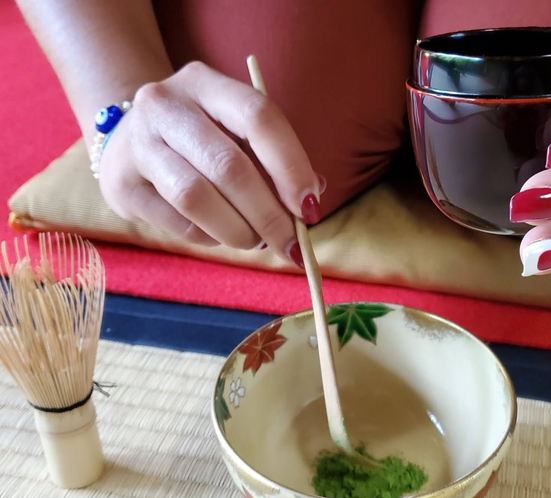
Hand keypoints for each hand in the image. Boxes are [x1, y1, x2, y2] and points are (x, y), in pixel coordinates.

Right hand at [97, 61, 322, 266]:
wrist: (127, 137)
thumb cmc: (203, 138)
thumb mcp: (237, 132)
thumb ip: (274, 161)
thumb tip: (309, 202)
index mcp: (204, 83)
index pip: (258, 117)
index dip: (290, 165)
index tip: (310, 207)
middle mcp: (164, 105)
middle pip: (228, 166)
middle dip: (269, 214)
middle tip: (290, 243)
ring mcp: (136, 144)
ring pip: (197, 198)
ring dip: (239, 231)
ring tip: (257, 241)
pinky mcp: (121, 186)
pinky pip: (178, 222)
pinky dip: (211, 237)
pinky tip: (221, 234)